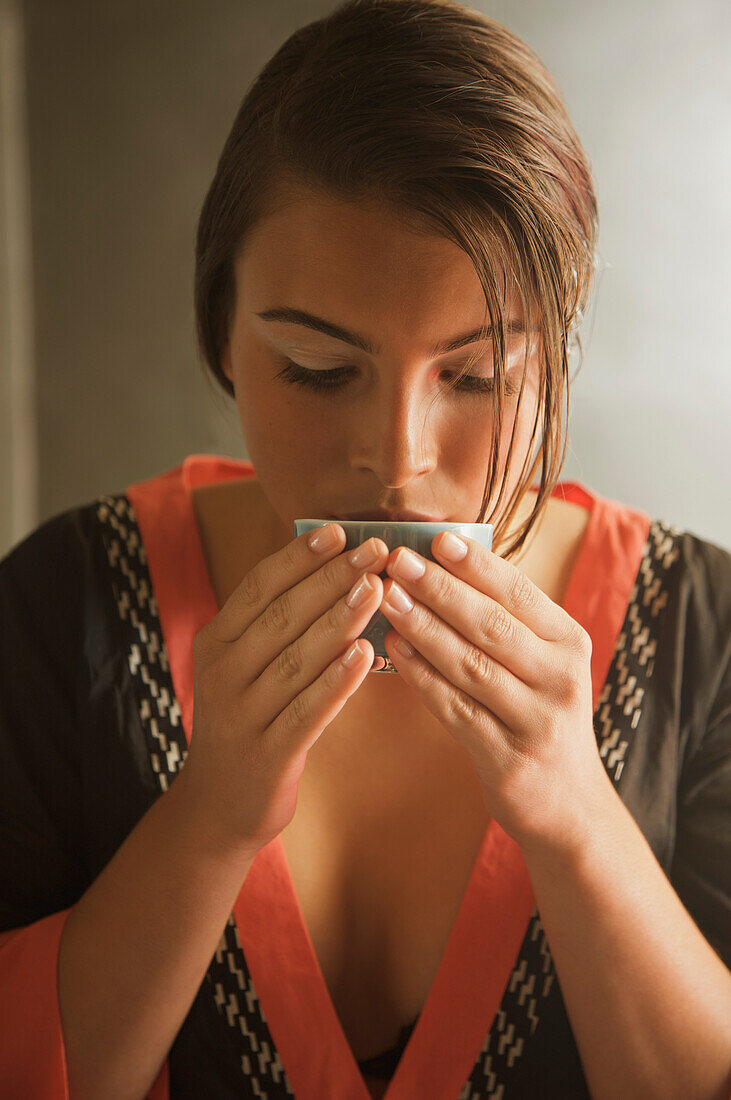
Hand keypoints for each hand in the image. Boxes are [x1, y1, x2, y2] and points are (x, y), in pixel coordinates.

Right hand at [182, 524, 388, 858]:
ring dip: (340, 620)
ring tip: (378, 589)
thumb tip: (330, 569)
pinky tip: (365, 655)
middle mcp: (222, 673)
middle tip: (375, 550)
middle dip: (331, 579)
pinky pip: (305, 711)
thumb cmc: (246, 721)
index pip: (260, 587)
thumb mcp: (244, 667)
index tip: (341, 531)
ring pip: (297, 659)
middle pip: (282, 616)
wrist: (217, 807)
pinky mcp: (266, 755)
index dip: (300, 557)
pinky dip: (336, 682)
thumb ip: (275, 625)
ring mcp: (241, 715)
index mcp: (216, 641)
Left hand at [377, 532, 612, 855]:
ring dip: (424, 628)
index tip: (437, 538)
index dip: (477, 564)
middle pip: (491, 626)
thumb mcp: (544, 663)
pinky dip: (422, 677)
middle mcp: (561, 679)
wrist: (569, 803)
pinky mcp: (508, 759)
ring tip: (387, 599)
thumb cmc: (540, 714)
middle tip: (398, 561)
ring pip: (470, 665)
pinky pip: (455, 710)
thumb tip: (446, 564)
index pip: (520, 593)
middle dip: (440, 589)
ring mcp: (537, 721)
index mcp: (570, 643)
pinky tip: (394, 651)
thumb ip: (507, 620)